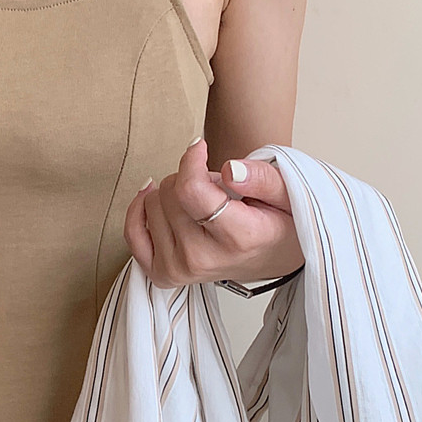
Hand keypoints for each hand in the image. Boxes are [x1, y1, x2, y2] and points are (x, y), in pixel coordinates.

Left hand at [123, 137, 303, 288]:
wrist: (275, 258)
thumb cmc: (279, 224)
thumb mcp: (288, 194)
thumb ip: (263, 179)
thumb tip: (230, 170)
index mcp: (237, 238)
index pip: (191, 190)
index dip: (191, 160)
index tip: (200, 148)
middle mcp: (202, 258)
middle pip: (170, 192)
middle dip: (190, 177)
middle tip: (214, 188)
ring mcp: (178, 269)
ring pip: (151, 203)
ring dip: (174, 193)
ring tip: (201, 204)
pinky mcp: (162, 273)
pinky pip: (132, 231)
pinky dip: (140, 208)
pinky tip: (157, 197)